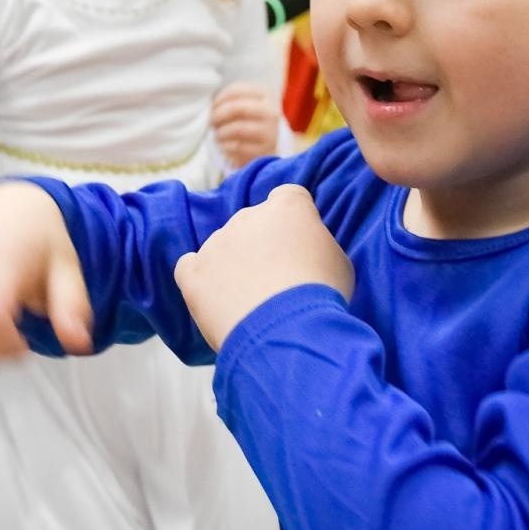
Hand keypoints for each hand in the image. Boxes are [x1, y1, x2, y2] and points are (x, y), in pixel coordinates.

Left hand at [175, 184, 353, 350]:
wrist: (288, 332)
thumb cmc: (321, 297)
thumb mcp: (338, 263)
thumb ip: (316, 246)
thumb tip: (304, 253)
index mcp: (286, 207)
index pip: (288, 197)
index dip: (293, 221)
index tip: (299, 246)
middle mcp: (247, 217)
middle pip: (252, 224)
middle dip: (261, 247)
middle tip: (277, 284)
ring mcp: (216, 244)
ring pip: (223, 248)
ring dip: (233, 267)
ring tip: (251, 304)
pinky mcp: (193, 273)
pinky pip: (190, 267)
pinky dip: (200, 279)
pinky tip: (215, 298)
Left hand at [211, 82, 279, 167]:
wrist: (264, 147)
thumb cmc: (248, 122)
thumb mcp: (244, 105)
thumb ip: (229, 101)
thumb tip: (208, 103)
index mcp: (264, 96)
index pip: (237, 90)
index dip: (219, 98)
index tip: (212, 107)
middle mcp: (270, 112)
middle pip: (237, 108)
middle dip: (219, 115)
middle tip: (212, 121)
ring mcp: (270, 132)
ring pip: (237, 128)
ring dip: (221, 132)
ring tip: (217, 135)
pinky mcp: (264, 150)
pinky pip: (238, 146)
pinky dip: (225, 146)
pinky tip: (223, 145)